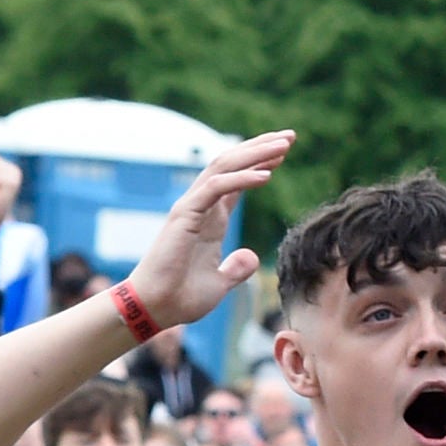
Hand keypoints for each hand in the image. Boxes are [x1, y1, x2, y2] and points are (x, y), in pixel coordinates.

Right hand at [122, 131, 290, 330]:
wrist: (156, 308)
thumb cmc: (180, 298)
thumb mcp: (219, 283)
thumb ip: (236, 269)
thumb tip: (251, 257)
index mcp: (209, 219)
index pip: (236, 181)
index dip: (260, 164)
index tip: (283, 153)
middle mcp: (200, 207)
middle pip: (232, 165)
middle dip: (261, 148)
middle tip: (290, 136)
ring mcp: (191, 208)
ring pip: (224, 168)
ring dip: (254, 154)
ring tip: (283, 146)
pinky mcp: (184, 215)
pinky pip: (216, 188)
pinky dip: (241, 179)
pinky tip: (266, 175)